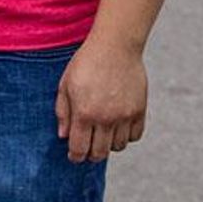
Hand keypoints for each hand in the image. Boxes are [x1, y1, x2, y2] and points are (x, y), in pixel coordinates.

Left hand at [54, 37, 147, 162]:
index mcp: (84, 113)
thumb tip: (63, 136)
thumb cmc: (86, 62)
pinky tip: (118, 126)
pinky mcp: (139, 110)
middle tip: (88, 148)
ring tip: (103, 132)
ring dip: (109, 144)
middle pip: (99, 153)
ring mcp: (124, 115)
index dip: (75, 156)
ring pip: (118, 147)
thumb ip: (63, 112)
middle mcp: (105, 118)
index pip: (79, 149)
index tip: (74, 155)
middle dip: (91, 154)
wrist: (115, 45)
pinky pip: (135, 136)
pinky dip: (126, 136)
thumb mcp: (66, 84)